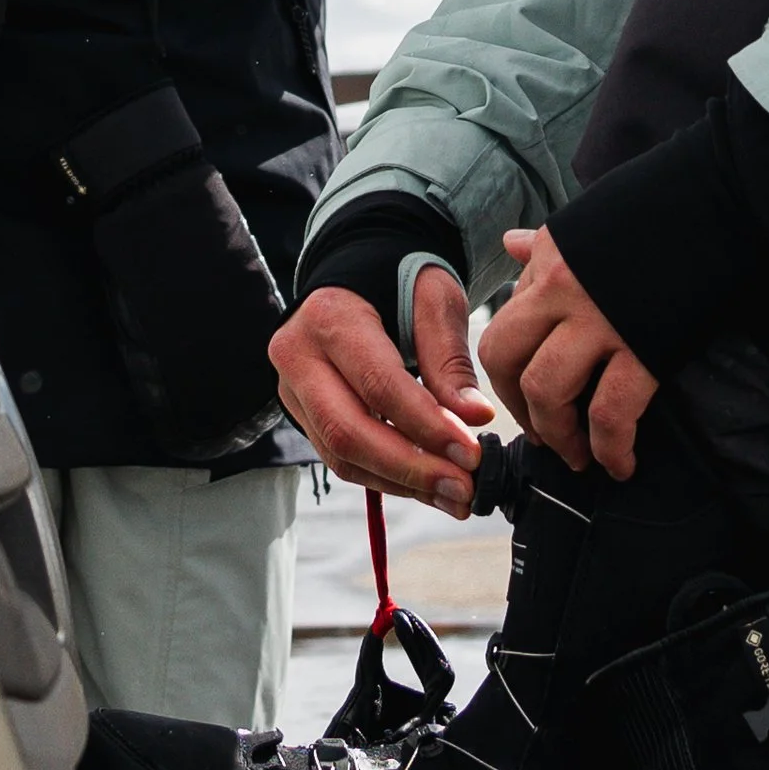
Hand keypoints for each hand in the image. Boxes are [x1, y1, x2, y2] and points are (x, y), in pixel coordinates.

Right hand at [270, 274, 494, 514]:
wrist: (361, 273)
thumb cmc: (401, 279)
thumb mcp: (434, 299)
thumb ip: (449, 357)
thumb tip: (475, 417)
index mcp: (330, 316)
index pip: (378, 384)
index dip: (425, 425)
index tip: (470, 451)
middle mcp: (298, 355)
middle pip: (348, 430)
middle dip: (411, 469)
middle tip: (463, 488)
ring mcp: (293, 389)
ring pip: (341, 455)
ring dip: (401, 484)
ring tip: (454, 495)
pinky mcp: (303, 414)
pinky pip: (341, 458)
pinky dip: (387, 478)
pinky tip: (428, 487)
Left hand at [481, 227, 657, 481]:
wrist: (729, 198)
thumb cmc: (663, 206)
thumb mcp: (591, 219)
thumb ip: (549, 245)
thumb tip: (512, 245)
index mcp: (549, 258)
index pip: (503, 327)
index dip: (511, 374)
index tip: (529, 398)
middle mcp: (561, 287)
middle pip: (506, 361)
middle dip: (521, 408)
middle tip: (543, 434)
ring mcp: (600, 318)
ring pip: (548, 392)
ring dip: (560, 437)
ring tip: (580, 456)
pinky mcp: (645, 346)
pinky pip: (610, 414)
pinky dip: (612, 449)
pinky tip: (622, 463)